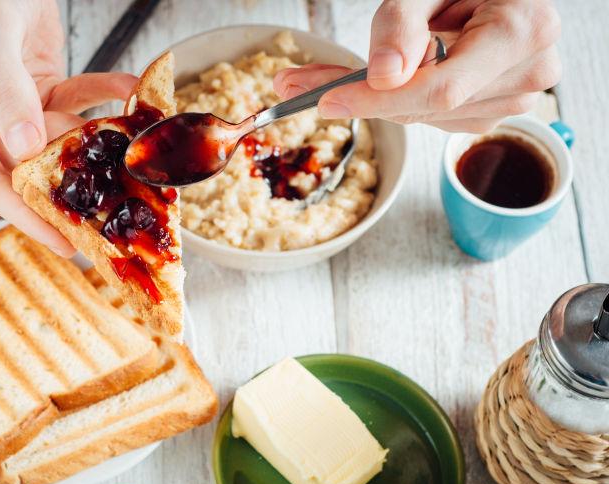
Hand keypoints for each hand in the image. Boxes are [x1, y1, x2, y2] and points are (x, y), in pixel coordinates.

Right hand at [0, 0, 136, 255]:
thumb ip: (9, 90)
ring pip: (54, 144)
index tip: (60, 241)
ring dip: (92, 145)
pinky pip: (72, 103)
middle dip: (64, 195)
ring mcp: (8, 105)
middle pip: (21, 173)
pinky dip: (102, 97)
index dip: (23, 215)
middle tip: (104, 224)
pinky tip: (129, 89)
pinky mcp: (37, 89)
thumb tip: (26, 148)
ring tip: (130, 155)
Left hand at [274, 0, 561, 132]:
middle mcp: (530, 72)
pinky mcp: (494, 110)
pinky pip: (434, 119)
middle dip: (361, 99)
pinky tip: (391, 78)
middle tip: (294, 86)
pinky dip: (401, 101)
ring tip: (340, 75)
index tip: (325, 101)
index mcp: (524, 30)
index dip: (378, 100)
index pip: (441, 89)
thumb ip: (402, 24)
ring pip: (426, 118)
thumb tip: (384, 76)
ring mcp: (516, 98)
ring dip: (379, 100)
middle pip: (428, 107)